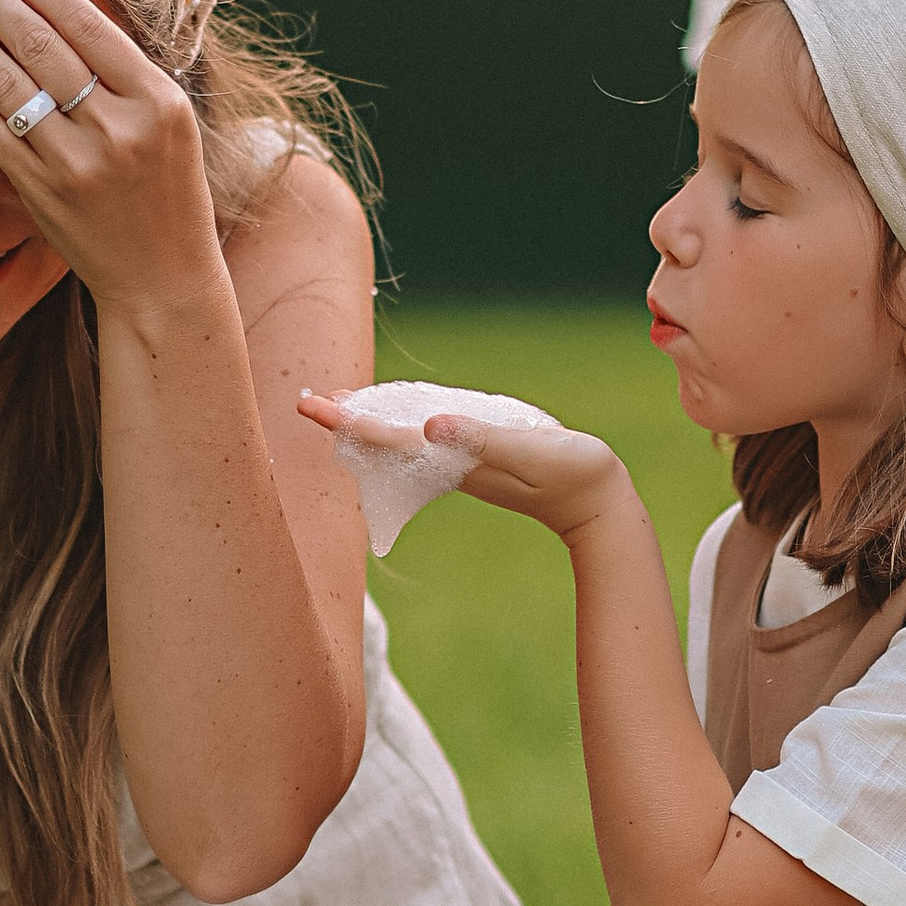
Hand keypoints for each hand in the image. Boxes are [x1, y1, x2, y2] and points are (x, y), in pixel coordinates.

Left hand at [0, 0, 221, 324]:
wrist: (164, 277)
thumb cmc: (168, 192)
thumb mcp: (172, 122)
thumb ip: (127, 70)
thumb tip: (66, 2)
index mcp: (157, 102)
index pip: (89, 26)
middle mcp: (118, 130)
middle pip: (40, 45)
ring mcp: (76, 163)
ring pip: (7, 82)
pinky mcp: (42, 192)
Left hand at [296, 392, 628, 544]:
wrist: (597, 504)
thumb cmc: (569, 474)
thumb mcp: (526, 448)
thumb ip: (479, 438)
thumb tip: (429, 425)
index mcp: (454, 460)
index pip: (387, 438)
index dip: (348, 420)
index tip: (311, 405)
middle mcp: (450, 464)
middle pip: (384, 442)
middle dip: (346, 421)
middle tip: (309, 401)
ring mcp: (463, 465)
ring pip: (402, 441)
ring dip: (370, 423)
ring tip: (340, 405)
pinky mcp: (478, 460)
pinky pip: (427, 441)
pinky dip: (404, 426)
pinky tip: (398, 418)